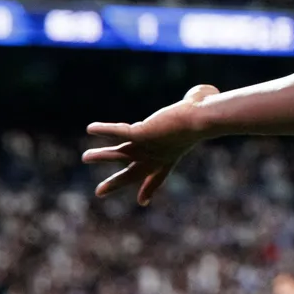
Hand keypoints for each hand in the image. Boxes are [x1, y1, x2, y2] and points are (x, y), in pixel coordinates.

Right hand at [82, 84, 219, 204]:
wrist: (204, 119)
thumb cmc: (209, 112)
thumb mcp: (202, 108)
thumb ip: (199, 100)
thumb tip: (203, 92)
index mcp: (172, 154)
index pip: (159, 175)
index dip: (149, 187)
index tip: (143, 201)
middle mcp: (157, 154)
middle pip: (133, 173)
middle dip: (116, 183)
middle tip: (99, 192)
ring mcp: (147, 146)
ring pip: (119, 154)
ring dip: (101, 156)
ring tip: (85, 157)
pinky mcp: (140, 134)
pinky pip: (118, 131)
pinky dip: (104, 129)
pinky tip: (90, 127)